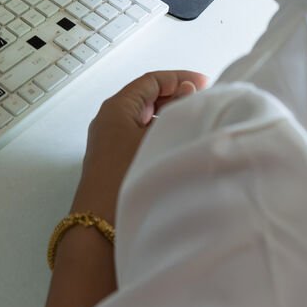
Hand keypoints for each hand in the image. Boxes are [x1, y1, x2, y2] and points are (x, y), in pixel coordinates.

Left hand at [70, 70, 208, 224]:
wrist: (102, 227)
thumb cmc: (129, 177)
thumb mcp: (157, 136)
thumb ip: (176, 108)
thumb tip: (187, 89)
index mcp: (116, 108)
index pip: (150, 81)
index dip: (178, 78)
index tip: (203, 82)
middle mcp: (110, 122)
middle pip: (146, 99)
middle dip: (175, 97)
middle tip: (203, 101)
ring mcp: (111, 144)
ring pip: (144, 121)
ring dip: (169, 118)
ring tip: (196, 122)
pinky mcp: (115, 164)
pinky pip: (140, 139)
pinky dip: (161, 136)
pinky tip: (179, 144)